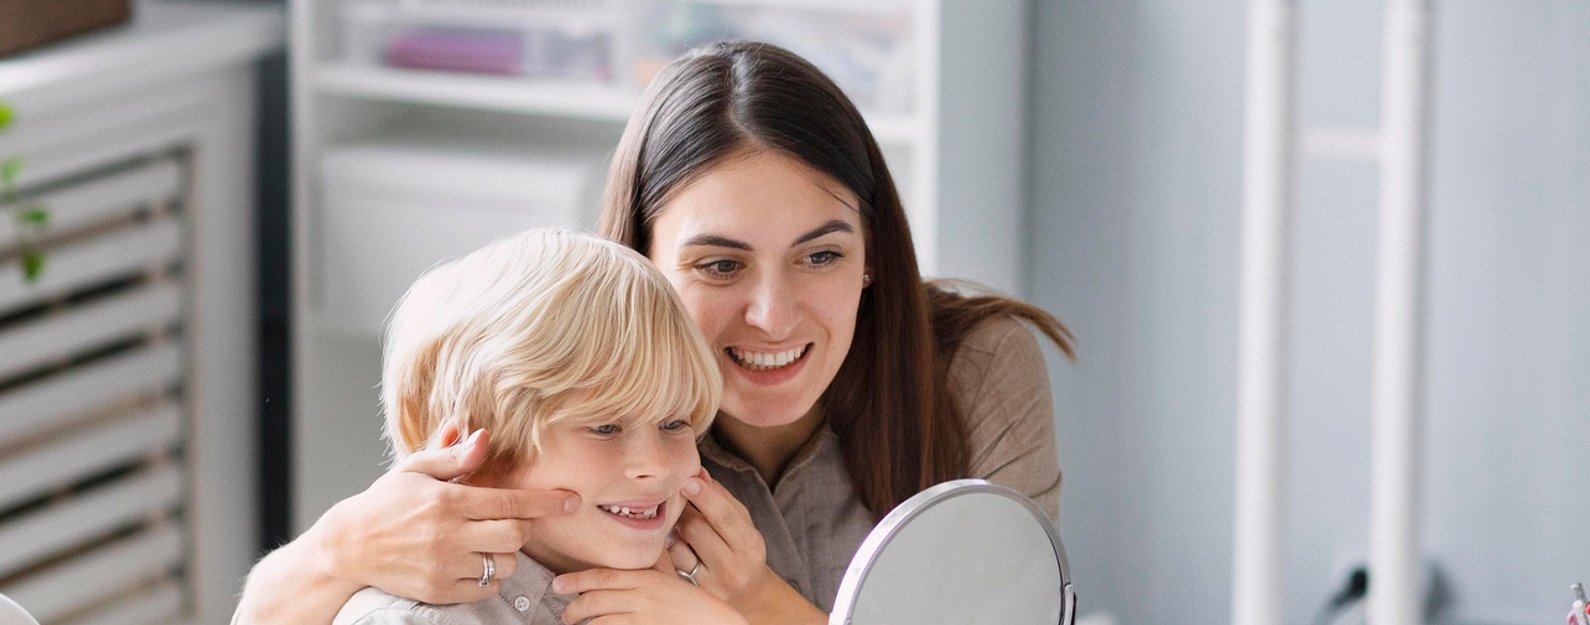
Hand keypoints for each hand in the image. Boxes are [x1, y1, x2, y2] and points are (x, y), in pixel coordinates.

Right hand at [314, 427, 579, 603]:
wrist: (348, 546)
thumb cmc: (387, 502)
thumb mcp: (416, 470)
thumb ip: (454, 457)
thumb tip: (484, 437)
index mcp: (447, 500)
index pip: (511, 501)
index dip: (547, 502)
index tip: (572, 501)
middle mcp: (447, 535)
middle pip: (515, 535)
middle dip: (524, 528)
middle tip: (513, 521)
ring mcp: (443, 565)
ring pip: (505, 564)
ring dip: (506, 554)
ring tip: (485, 542)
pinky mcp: (438, 591)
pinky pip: (486, 588)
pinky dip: (489, 577)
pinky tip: (472, 562)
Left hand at [553, 553, 747, 624]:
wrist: (715, 623)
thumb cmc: (692, 604)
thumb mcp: (670, 578)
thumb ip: (652, 566)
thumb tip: (637, 548)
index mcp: (646, 579)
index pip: (604, 577)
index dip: (577, 580)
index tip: (558, 584)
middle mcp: (642, 598)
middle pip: (596, 600)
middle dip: (575, 607)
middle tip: (566, 614)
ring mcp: (644, 619)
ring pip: (601, 621)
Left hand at [667, 469, 825, 624]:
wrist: (748, 596)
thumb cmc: (743, 551)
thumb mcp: (743, 524)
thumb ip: (722, 498)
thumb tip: (699, 473)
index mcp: (749, 545)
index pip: (724, 517)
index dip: (704, 496)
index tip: (688, 479)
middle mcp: (731, 568)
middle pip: (695, 528)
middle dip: (684, 510)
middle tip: (681, 502)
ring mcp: (709, 585)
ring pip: (678, 546)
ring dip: (674, 530)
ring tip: (681, 527)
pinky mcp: (691, 593)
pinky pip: (670, 563)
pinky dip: (670, 549)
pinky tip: (678, 546)